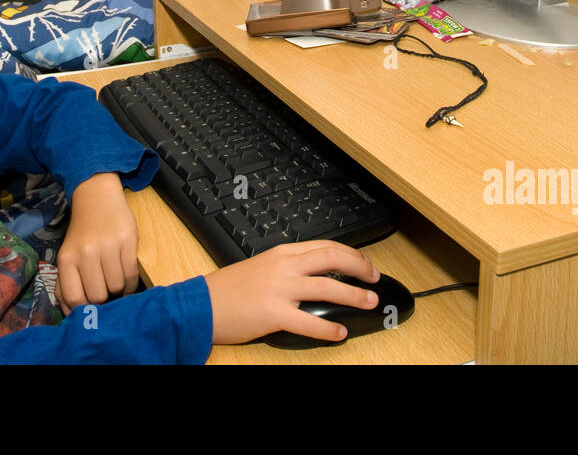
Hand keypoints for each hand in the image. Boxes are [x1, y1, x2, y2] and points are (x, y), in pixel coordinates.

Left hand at [56, 173, 138, 315]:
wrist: (97, 198)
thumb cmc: (82, 233)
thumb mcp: (68, 255)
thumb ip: (65, 283)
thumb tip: (69, 313)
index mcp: (67, 259)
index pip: (74, 298)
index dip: (84, 309)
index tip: (90, 307)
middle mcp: (85, 253)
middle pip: (98, 296)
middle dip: (103, 299)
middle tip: (105, 292)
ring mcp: (107, 246)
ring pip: (116, 287)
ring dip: (118, 290)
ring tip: (116, 282)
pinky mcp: (127, 241)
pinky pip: (131, 275)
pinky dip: (131, 284)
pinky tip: (127, 280)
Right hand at [203, 241, 379, 344]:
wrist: (203, 304)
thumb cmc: (230, 289)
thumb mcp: (262, 266)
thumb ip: (288, 266)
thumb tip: (317, 273)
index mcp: (282, 253)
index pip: (326, 246)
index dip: (351, 253)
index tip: (364, 263)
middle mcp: (284, 267)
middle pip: (332, 258)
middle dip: (360, 267)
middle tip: (375, 277)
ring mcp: (279, 289)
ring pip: (326, 287)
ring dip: (353, 295)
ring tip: (369, 302)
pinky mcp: (273, 313)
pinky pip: (308, 322)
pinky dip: (328, 329)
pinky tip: (339, 333)